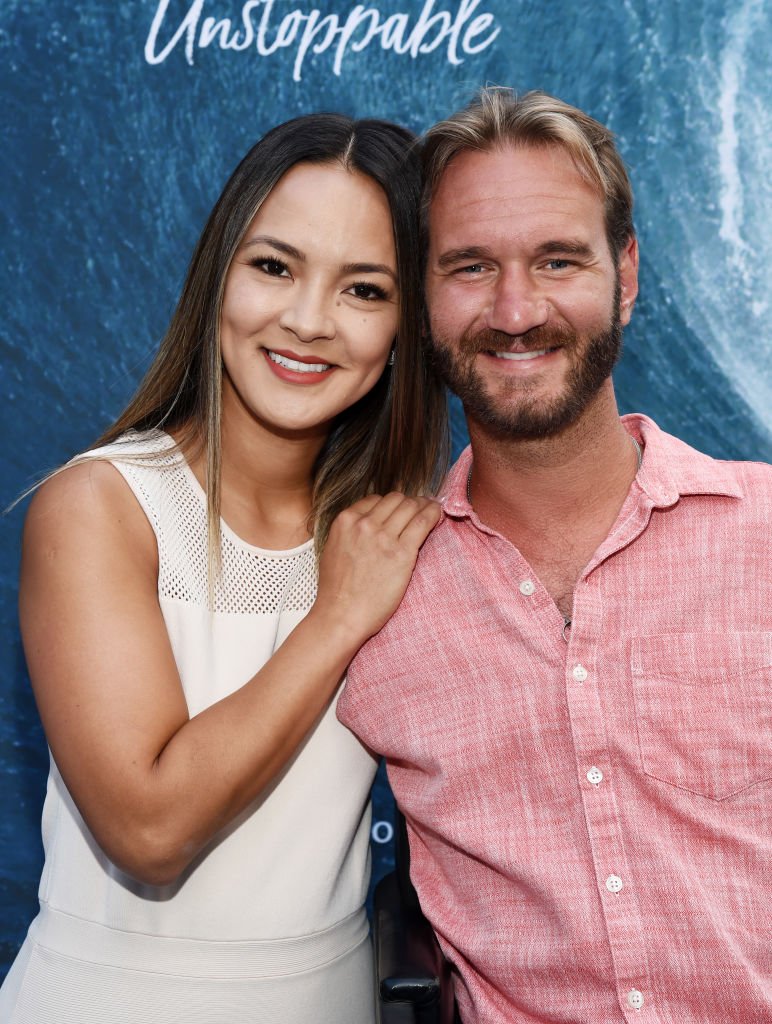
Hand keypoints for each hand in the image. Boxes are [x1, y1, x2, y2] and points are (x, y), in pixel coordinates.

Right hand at [314, 493, 440, 644]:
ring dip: (423, 505)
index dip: (390, 504)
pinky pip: (423, 522)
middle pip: (395, 499)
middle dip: (408, 502)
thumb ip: (350, 532)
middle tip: (418, 508)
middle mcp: (364, 524)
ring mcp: (384, 537)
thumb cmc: (336, 591)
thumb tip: (368, 524)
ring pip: (410, 506)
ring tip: (431, 509)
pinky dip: (433, 514)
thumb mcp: (333, 549)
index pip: (375, 499)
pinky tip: (437, 514)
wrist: (341, 616)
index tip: (399, 510)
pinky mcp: (402, 553)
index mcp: (345, 521)